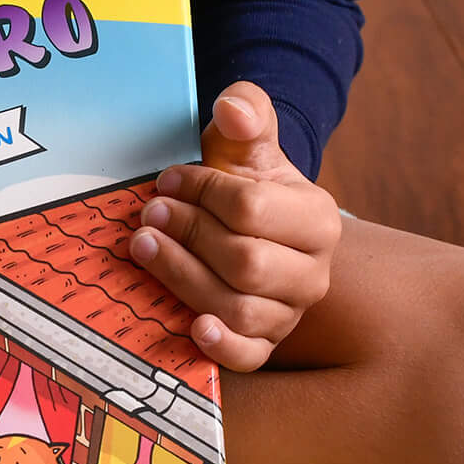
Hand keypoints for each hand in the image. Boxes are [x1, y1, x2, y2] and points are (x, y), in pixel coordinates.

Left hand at [129, 82, 341, 370]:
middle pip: (245, 262)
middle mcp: (314, 274)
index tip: (168, 181)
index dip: (202, 192)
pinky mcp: (265, 346)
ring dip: (182, 277)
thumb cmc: (244, 190)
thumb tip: (232, 107)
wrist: (252, 235)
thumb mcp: (248, 149)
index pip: (252, 208)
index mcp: (318, 220)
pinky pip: (248, 357)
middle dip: (188, 234)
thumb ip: (248, 115)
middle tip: (149, 214)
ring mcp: (290, 315)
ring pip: (237, 308)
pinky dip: (220, 345)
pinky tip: (192, 327)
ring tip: (145, 248)